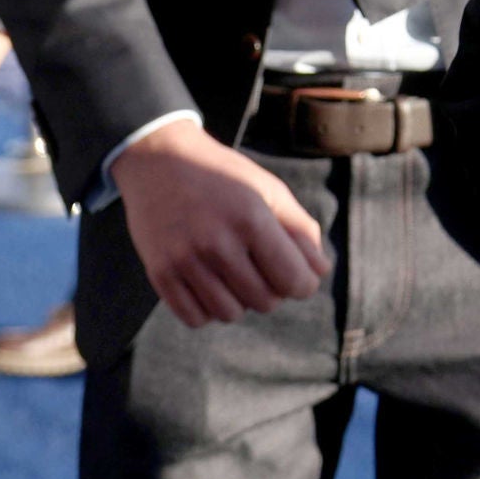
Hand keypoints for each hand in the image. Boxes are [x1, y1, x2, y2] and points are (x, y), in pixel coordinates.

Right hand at [112, 118, 332, 326]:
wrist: (159, 160)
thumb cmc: (222, 175)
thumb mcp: (267, 189)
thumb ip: (299, 229)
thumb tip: (320, 272)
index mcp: (250, 219)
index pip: (293, 280)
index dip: (304, 284)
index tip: (299, 275)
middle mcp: (216, 243)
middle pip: (264, 302)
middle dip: (273, 290)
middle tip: (263, 267)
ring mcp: (184, 260)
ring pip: (229, 314)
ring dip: (240, 301)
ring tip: (235, 273)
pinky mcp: (160, 273)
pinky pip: (195, 318)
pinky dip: (208, 310)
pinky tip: (210, 284)